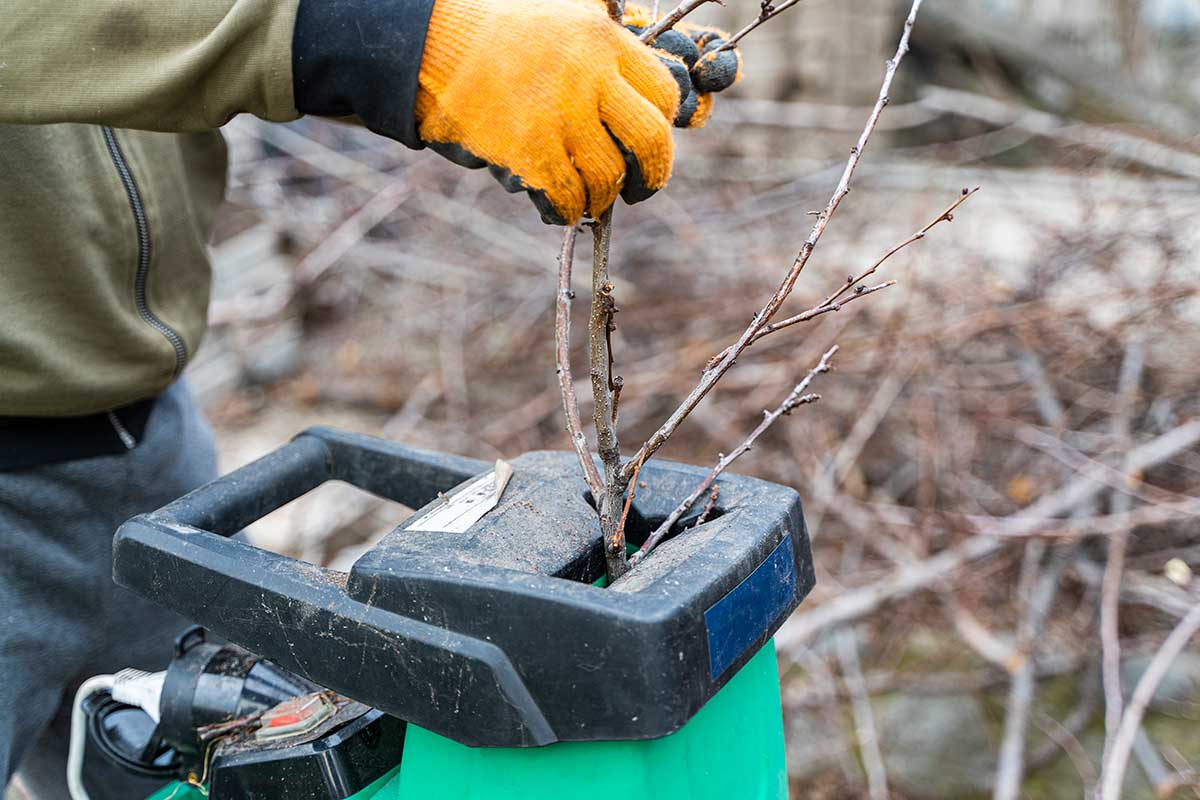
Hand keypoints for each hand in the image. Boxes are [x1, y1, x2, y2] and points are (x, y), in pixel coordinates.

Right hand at [414, 0, 740, 223]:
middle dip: (652, 175)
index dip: (666, 125)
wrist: (427, 40)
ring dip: (602, 197)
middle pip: (650, 140)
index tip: (651, 141)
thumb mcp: (565, 10)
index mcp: (602, 40)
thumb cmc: (495, 26)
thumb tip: (658, 76)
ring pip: (608, 176)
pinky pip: (567, 198)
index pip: (663, 93)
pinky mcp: (527, 151)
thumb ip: (609, 39)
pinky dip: (567, 211)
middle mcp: (588, 77)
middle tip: (638, 188)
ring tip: (590, 199)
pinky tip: (560, 209)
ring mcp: (557, 116)